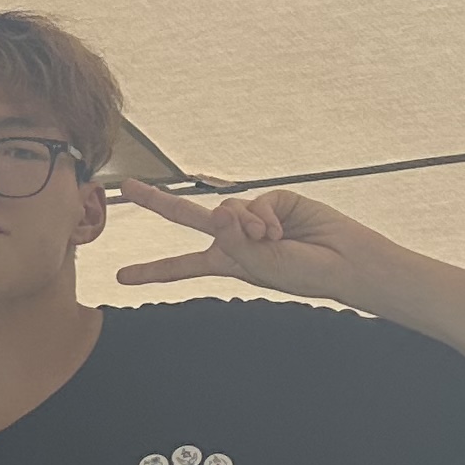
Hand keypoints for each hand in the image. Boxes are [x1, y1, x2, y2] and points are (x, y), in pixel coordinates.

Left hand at [110, 181, 395, 301]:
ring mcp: (253, 217)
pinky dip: (263, 216)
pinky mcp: (274, 200)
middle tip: (125, 188)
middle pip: (186, 217)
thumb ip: (233, 240)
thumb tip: (216, 212)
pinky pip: (254, 202)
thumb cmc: (301, 272)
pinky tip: (278, 230)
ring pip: (227, 209)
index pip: (181, 267)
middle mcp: (234, 238)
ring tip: (269, 240)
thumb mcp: (257, 265)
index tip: (122, 276)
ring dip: (246, 225)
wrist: (342, 261)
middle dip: (156, 201)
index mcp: (225, 261)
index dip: (152, 272)